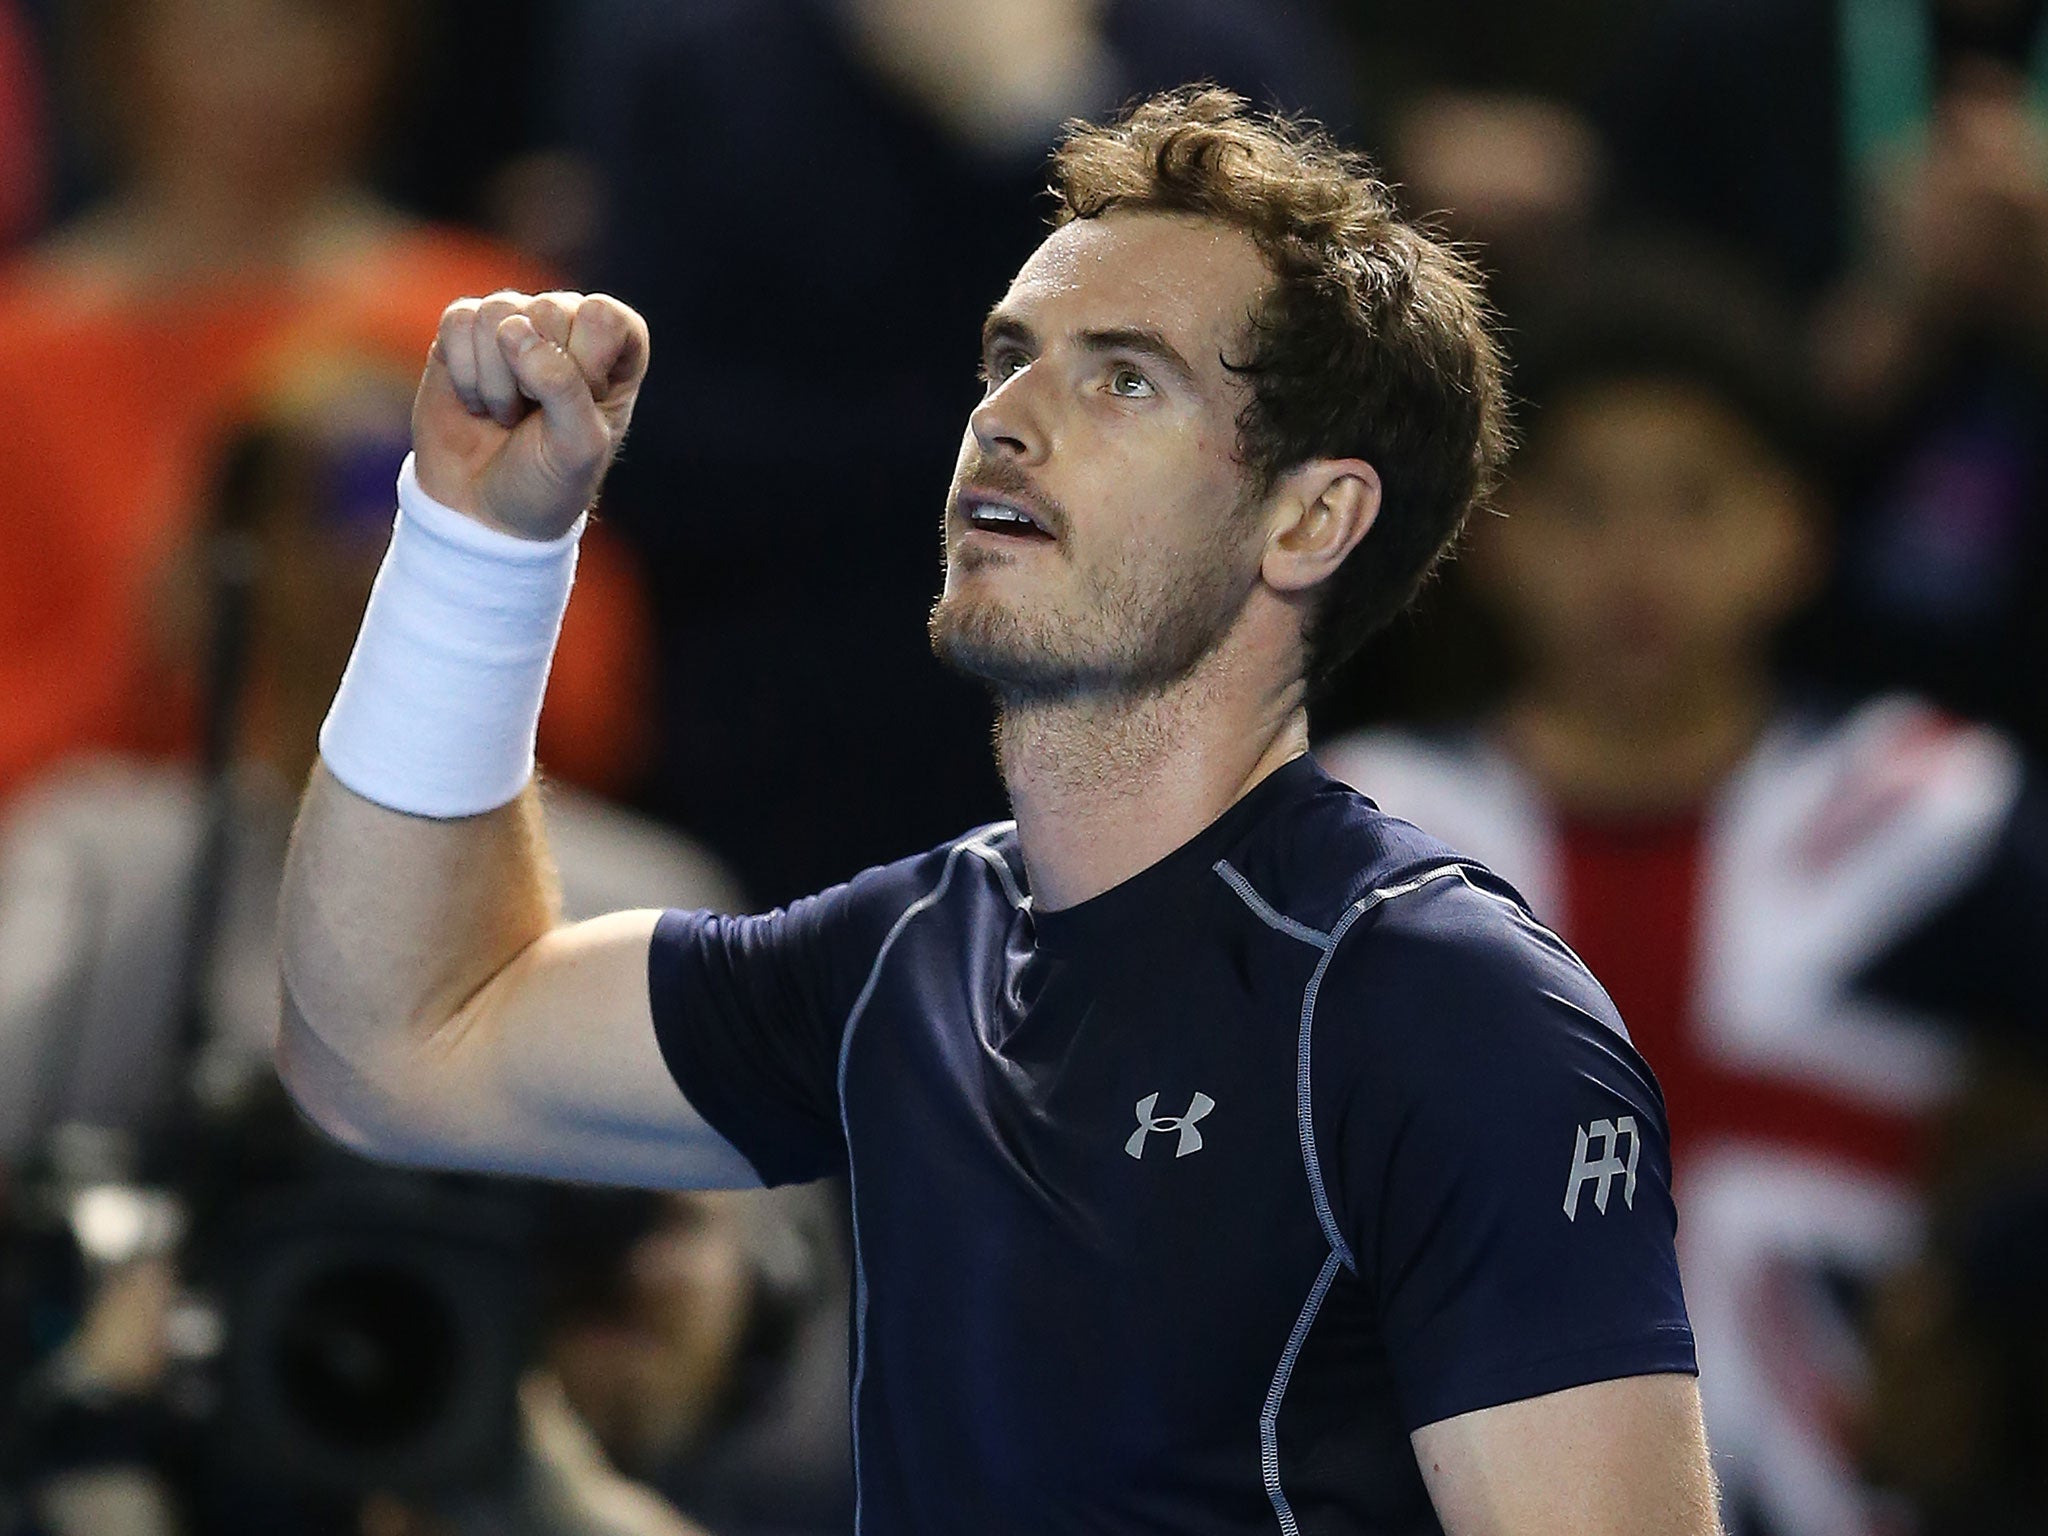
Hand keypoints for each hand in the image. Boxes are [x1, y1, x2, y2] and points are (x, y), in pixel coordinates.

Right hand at [414, 290, 649, 540]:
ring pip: (499, 314)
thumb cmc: (547, 480)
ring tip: (506, 414)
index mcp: (616, 347)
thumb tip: (514, 331)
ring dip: (496, 381)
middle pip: (549, 309)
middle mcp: (568, 325)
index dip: (584, 364)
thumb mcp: (576, 447)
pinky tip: (476, 402)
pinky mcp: (466, 332)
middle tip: (534, 417)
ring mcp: (515, 324)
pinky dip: (464, 372)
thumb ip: (562, 386)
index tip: (575, 409)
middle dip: (534, 378)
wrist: (483, 510)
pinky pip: (460, 321)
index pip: (602, 317)